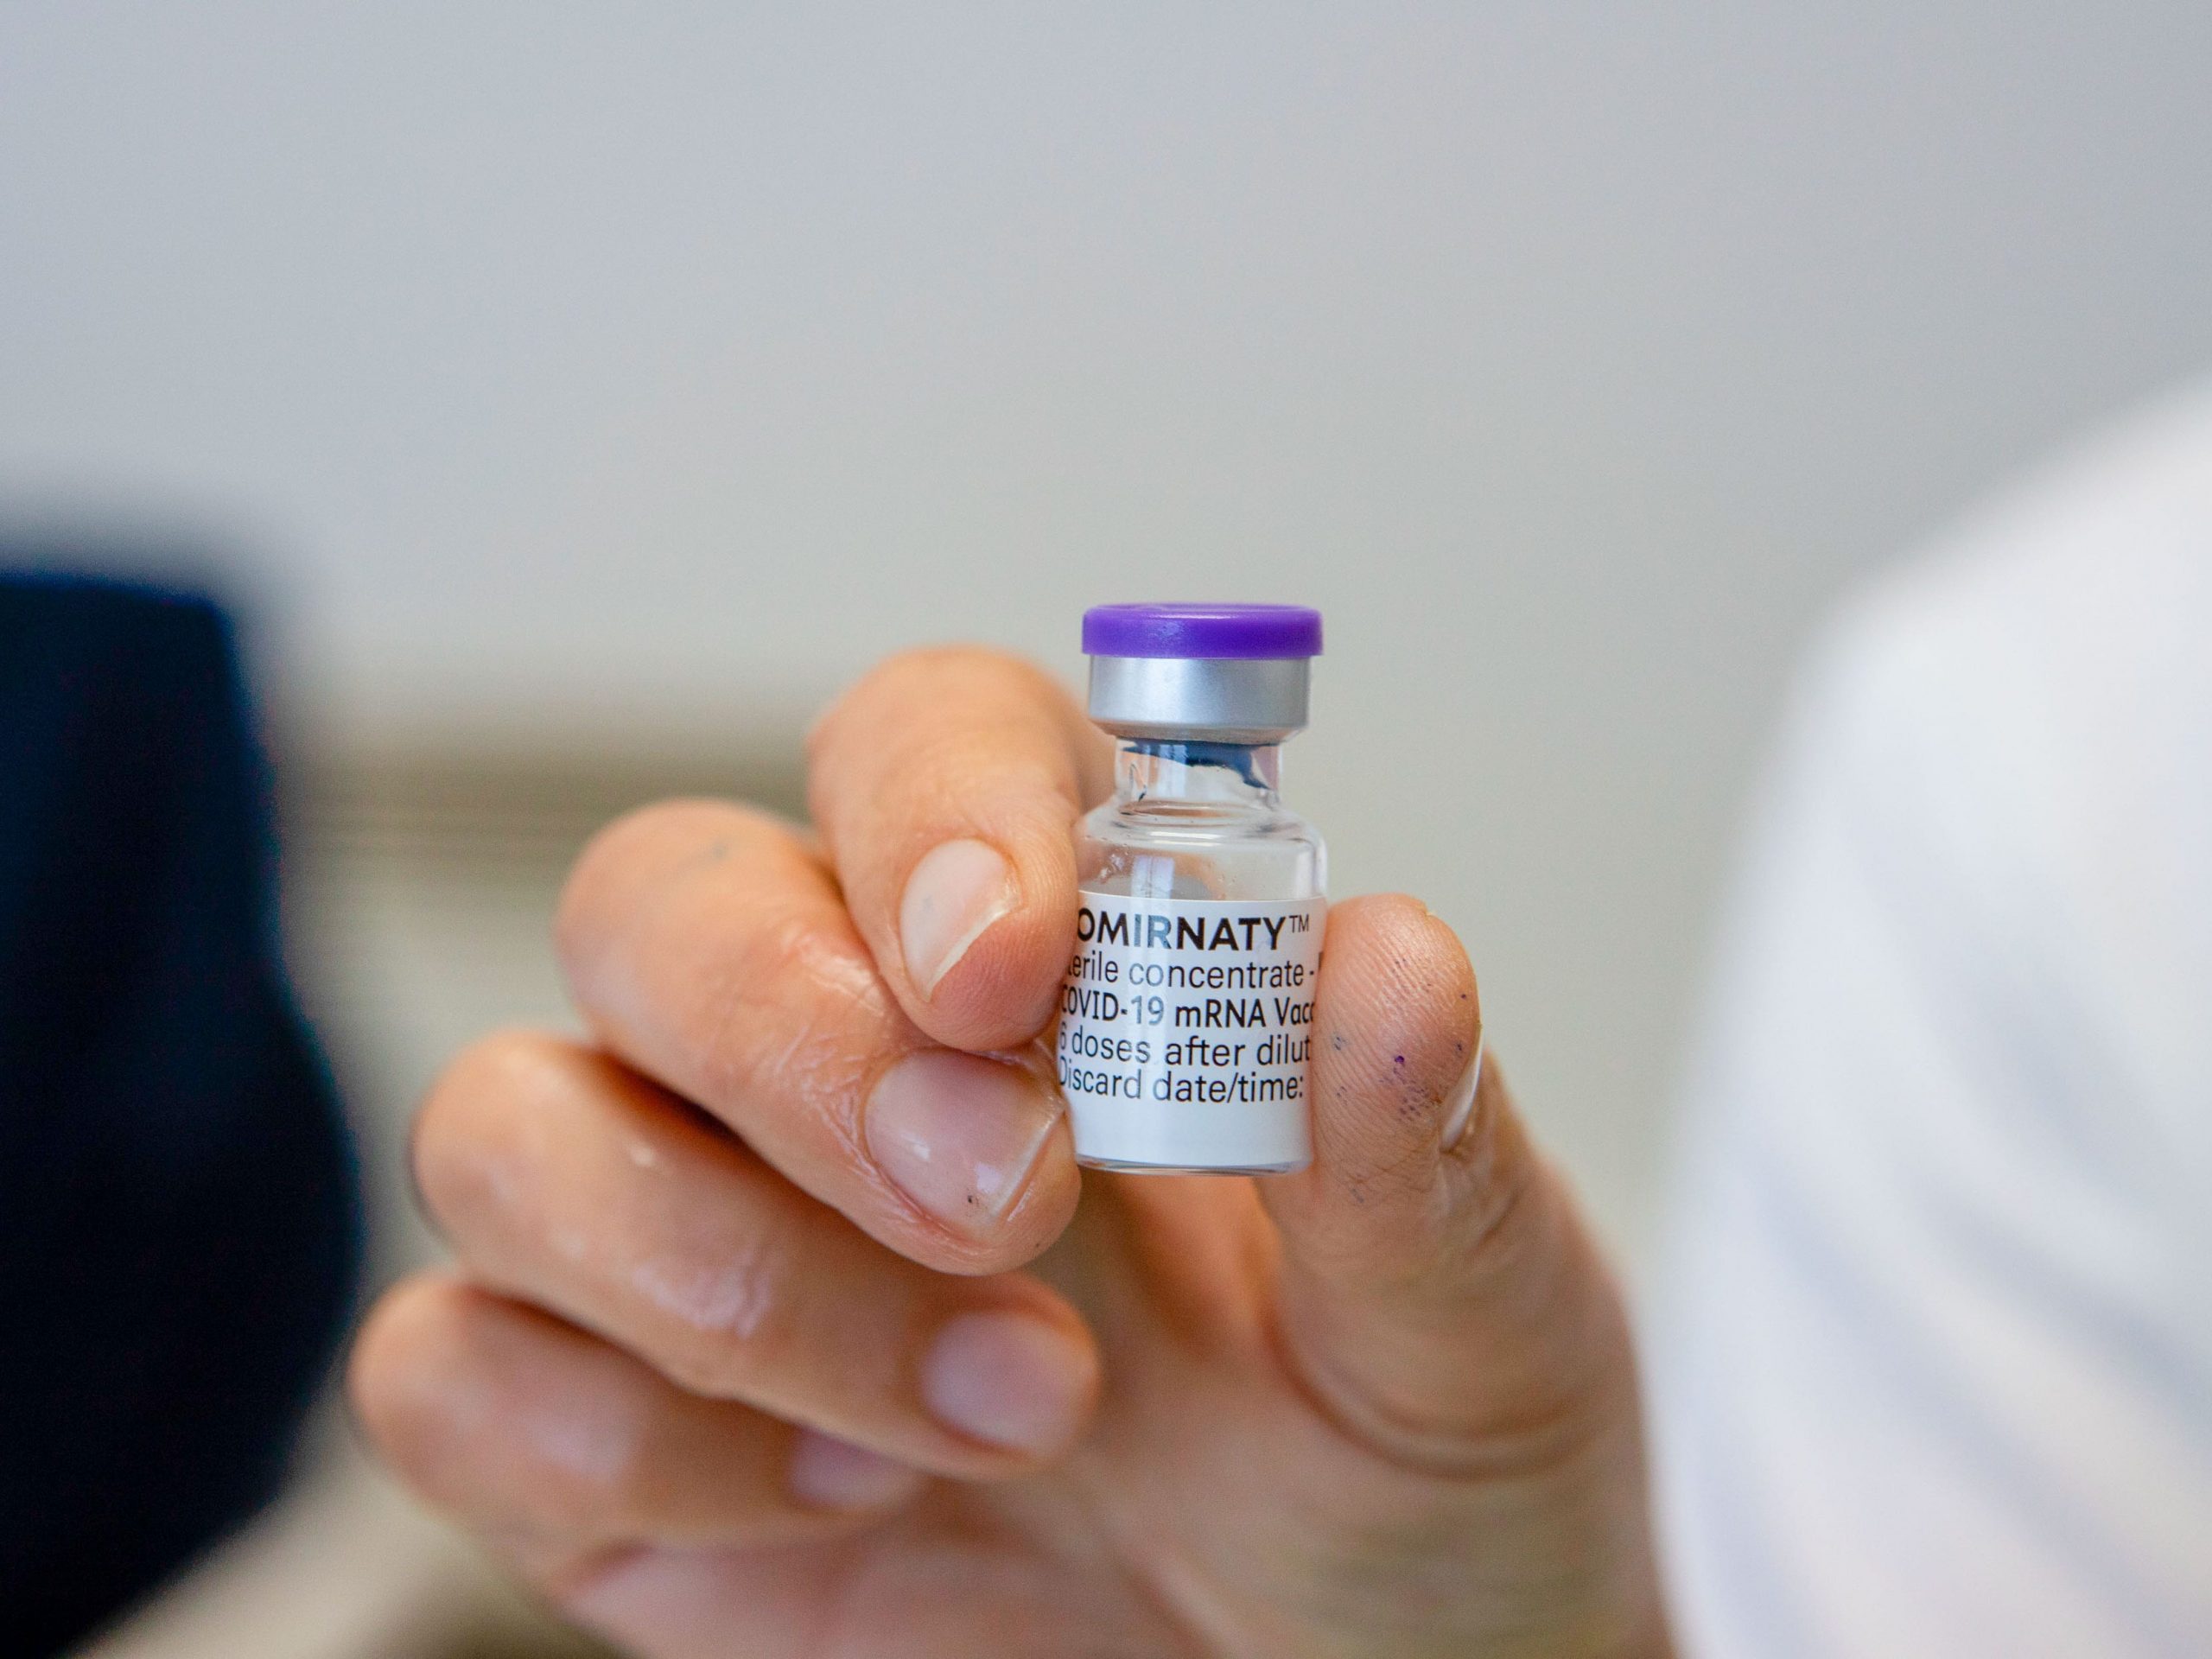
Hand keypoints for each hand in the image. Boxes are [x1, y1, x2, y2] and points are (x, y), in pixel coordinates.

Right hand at [349, 649, 1669, 1657]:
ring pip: (504, 1125)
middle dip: (798, 1044)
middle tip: (1003, 1202)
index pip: (916, 741)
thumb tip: (1387, 961)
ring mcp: (686, 1226)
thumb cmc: (1401, 1462)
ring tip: (1012, 1410)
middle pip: (657, 902)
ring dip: (729, 1270)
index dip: (934, 812)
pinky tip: (846, 1500)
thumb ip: (1418, 1152)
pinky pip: (449, 1369)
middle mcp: (832, 1046)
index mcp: (1051, 947)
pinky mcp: (594, 1423)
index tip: (1014, 968)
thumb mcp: (1472, 1322)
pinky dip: (620, 1438)